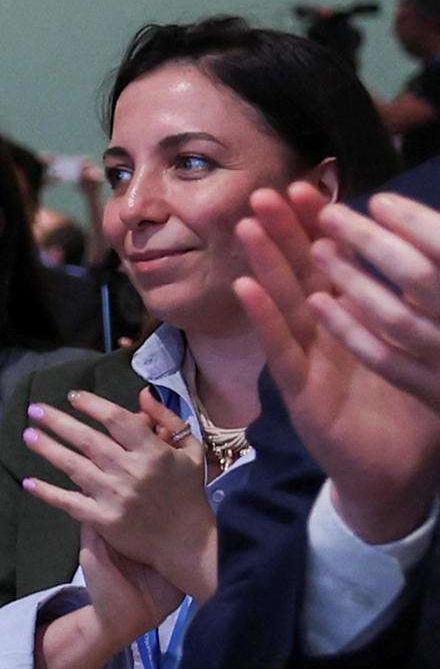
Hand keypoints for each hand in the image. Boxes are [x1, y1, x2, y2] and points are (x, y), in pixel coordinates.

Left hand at [18, 390, 216, 617]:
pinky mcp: (103, 520)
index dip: (93, 405)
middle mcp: (131, 472)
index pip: (118, 419)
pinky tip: (28, 482)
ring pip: (73, 466)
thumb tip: (143, 394)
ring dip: (47, 448)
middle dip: (57, 421)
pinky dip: (47, 492)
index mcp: (154, 453)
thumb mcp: (190, 452)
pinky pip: (68, 502)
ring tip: (27, 434)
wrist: (188, 542)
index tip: (74, 396)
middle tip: (35, 409)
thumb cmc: (188, 493)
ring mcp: (115, 496)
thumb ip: (167, 420)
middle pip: (87, 439)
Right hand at [234, 183, 439, 543]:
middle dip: (283, 232)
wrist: (398, 480)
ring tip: (247, 224)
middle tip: (266, 192)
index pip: (332, 266)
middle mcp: (324, 338)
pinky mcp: (303, 395)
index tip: (311, 188)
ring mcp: (309, 364)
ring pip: (283, 304)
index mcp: (353, 325)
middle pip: (299, 275)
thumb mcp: (420, 355)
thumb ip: (416, 315)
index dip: (318, 229)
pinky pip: (281, 350)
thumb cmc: (411, 419)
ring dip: (265, 262)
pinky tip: (247, 287)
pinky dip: (263, 318)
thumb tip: (429, 263)